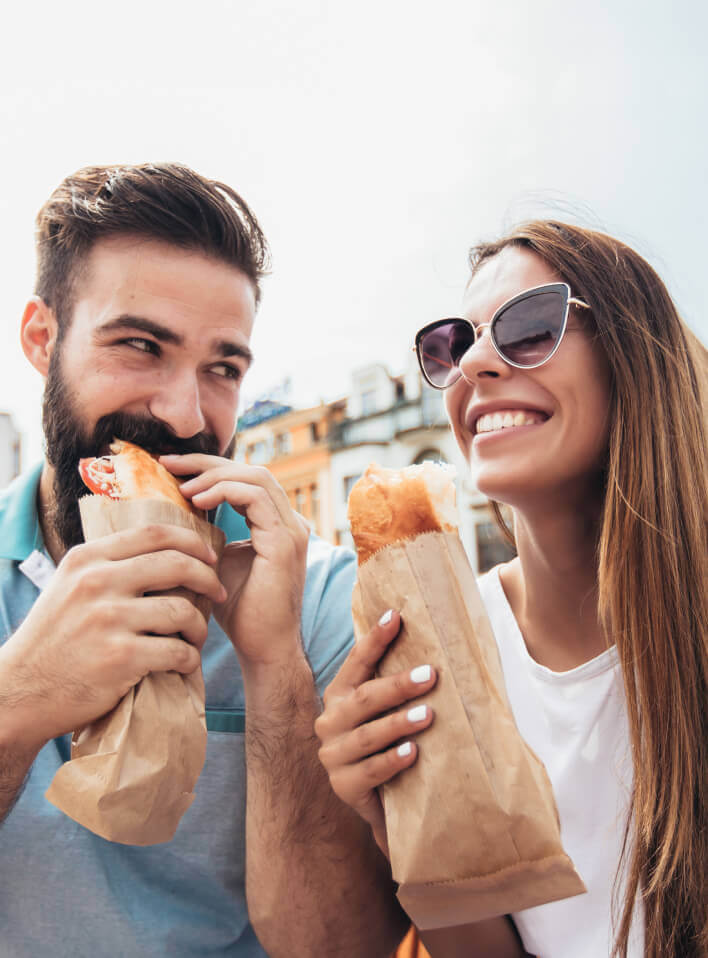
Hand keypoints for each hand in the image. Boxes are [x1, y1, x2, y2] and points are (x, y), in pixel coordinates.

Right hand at [0, 524, 225, 751]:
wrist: (21, 690)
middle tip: (218, 592)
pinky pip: (176, 652)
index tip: (209, 558)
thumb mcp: (70, 585)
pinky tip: (184, 663)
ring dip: (200, 626)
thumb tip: (161, 546)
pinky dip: (188, 659)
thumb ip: (107, 564)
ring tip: (196, 637)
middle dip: (207, 578)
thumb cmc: (54, 638)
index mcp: (87, 559)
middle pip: (176, 564)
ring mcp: (108, 620)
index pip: (154, 532)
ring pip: (182, 610)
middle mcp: (96, 582)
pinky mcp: (120, 658)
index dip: (192, 541)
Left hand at [161, 455, 309, 668]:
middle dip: (208, 462)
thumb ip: (207, 535)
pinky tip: (195, 499)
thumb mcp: (217, 562)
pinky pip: (255, 498)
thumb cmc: (239, 612)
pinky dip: (224, 491)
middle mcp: (290, 522)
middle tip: (168, 462)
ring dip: (213, 475)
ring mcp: (291, 531)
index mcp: (277, 525)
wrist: (262, 650)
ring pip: (256, 477)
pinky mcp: (284, 543)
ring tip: (181, 484)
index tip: (171, 467)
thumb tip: (171, 512)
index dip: (209, 468)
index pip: (247, 479)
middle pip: (252, 470)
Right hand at [315, 610, 436, 856]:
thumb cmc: (386, 743)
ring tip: (428, 715)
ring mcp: (334, 755)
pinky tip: (413, 752)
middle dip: (398, 685)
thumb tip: (428, 637)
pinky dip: (391, 761)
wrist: (378, 800)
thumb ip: (393, 682)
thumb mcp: (385, 711)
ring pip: (367, 735)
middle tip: (431, 675)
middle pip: (365, 698)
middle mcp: (330, 722)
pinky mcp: (344, 786)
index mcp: (339, 695)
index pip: (356, 662)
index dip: (375, 639)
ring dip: (398, 724)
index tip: (396, 616)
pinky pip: (370, 771)